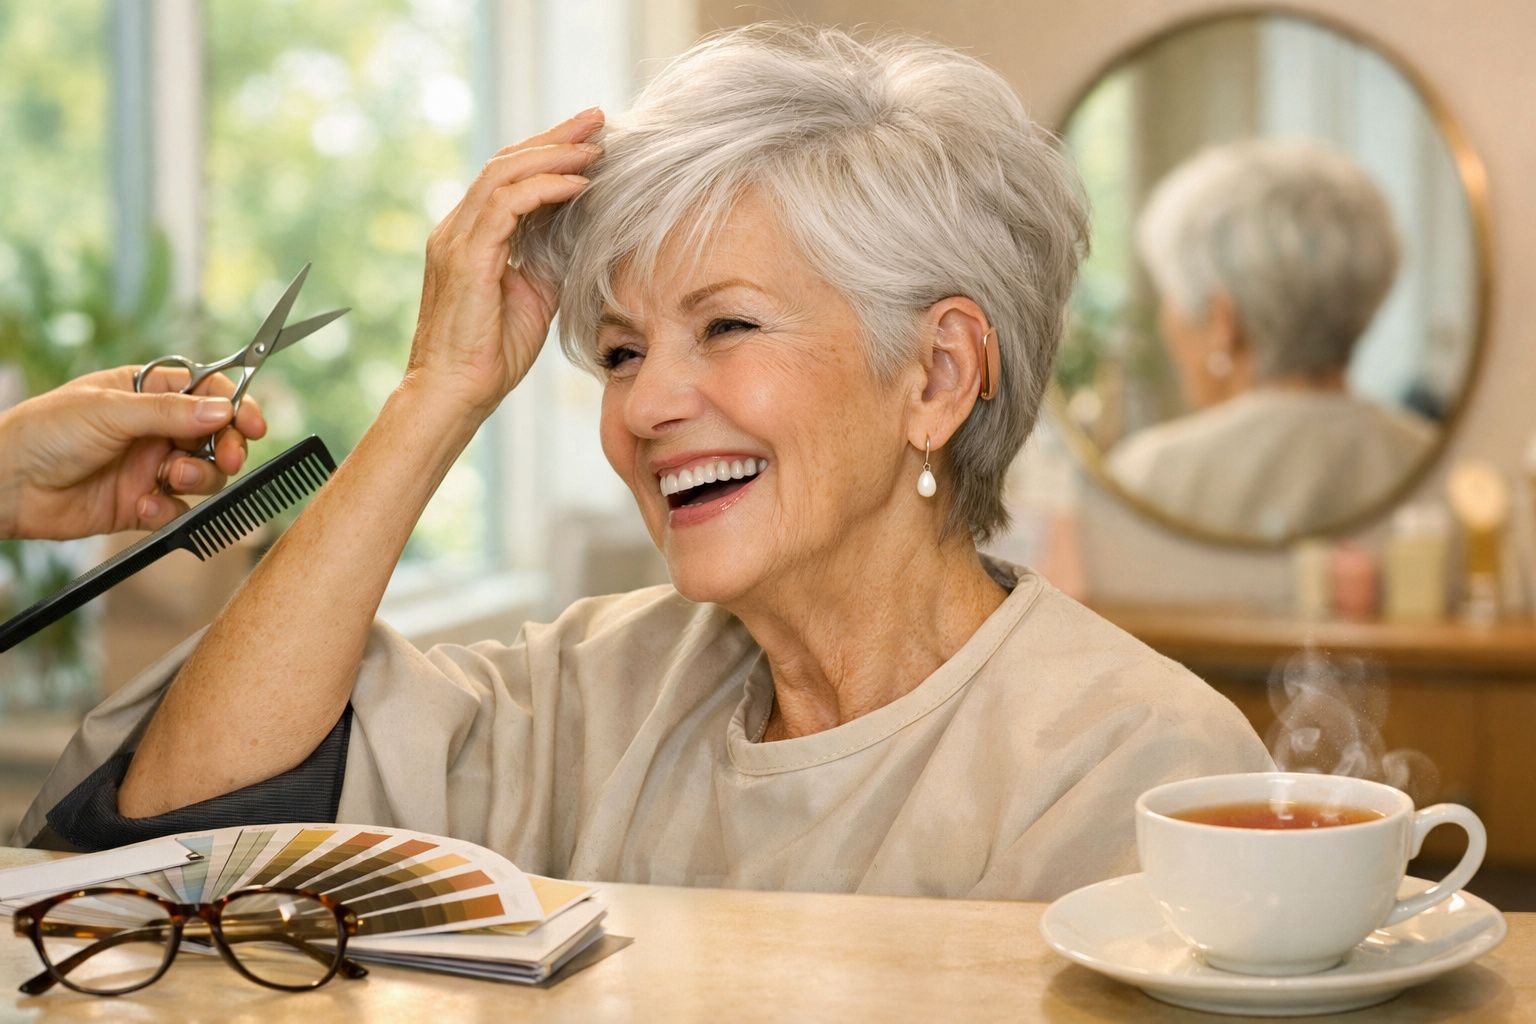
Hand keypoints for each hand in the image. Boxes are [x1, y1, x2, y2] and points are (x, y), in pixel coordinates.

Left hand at [0, 365, 267, 540]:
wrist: (6, 485)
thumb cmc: (45, 432)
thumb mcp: (110, 410)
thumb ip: (170, 413)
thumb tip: (223, 411)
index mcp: (147, 394)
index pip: (208, 395)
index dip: (236, 408)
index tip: (253, 425)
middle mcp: (154, 429)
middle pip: (216, 437)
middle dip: (226, 449)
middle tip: (227, 459)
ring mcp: (149, 467)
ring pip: (203, 475)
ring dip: (196, 479)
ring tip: (169, 480)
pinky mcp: (142, 504)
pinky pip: (178, 509)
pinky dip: (168, 510)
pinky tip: (142, 505)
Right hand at [406, 107, 602, 416]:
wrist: (456, 392)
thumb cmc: (491, 354)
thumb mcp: (534, 297)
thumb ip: (550, 259)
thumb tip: (584, 233)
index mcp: (470, 236)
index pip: (508, 176)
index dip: (549, 151)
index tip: (591, 137)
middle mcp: (457, 229)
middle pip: (506, 162)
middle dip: (555, 137)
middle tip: (598, 119)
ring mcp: (456, 239)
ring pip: (503, 174)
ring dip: (555, 155)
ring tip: (595, 145)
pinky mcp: (466, 257)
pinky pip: (506, 206)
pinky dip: (545, 189)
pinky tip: (578, 184)